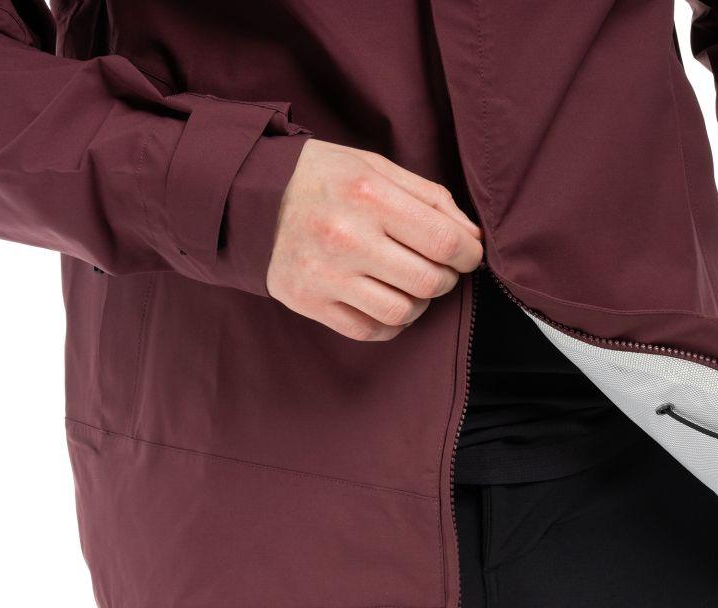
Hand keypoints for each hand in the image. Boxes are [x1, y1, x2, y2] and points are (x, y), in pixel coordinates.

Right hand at [266, 139, 483, 340]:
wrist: (246, 197)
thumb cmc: (323, 179)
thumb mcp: (375, 167)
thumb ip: (429, 197)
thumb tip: (471, 237)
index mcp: (368, 194)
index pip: (445, 241)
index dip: (469, 254)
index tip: (467, 254)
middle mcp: (346, 237)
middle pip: (430, 281)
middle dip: (447, 277)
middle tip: (438, 267)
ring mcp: (325, 274)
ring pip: (403, 311)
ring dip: (419, 303)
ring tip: (410, 284)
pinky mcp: (308, 301)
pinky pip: (370, 330)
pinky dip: (390, 322)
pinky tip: (385, 301)